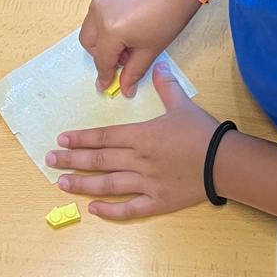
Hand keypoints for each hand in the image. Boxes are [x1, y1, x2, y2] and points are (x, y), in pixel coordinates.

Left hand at [46, 62, 216, 219]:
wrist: (225, 162)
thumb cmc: (204, 133)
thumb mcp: (183, 106)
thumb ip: (167, 87)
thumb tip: (160, 65)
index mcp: (141, 136)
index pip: (103, 137)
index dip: (80, 139)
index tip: (61, 141)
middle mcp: (138, 160)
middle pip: (98, 160)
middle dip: (72, 160)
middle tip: (50, 161)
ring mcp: (146, 183)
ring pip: (108, 185)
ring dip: (83, 184)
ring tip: (63, 184)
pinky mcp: (158, 201)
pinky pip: (130, 209)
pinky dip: (111, 211)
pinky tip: (94, 209)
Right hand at [81, 0, 201, 94]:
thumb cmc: (170, 12)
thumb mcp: (152, 48)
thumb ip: (134, 70)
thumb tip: (125, 88)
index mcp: (111, 31)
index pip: (102, 60)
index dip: (105, 75)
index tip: (105, 85)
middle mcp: (99, 12)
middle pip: (88, 42)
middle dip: (101, 54)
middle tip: (123, 56)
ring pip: (91, 24)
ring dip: (103, 36)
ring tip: (128, 35)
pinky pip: (98, 8)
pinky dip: (106, 18)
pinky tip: (127, 18)